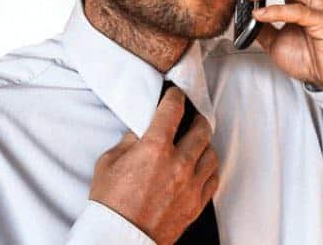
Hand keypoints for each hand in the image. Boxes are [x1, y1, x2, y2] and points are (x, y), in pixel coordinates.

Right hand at [88, 87, 218, 243]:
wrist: (119, 240)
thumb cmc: (110, 205)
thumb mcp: (109, 163)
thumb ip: (129, 140)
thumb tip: (142, 129)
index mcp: (154, 149)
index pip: (173, 110)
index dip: (176, 96)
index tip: (176, 94)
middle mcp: (178, 163)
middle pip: (202, 129)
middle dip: (197, 118)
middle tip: (193, 116)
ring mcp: (190, 184)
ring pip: (211, 153)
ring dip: (205, 144)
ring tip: (197, 142)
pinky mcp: (196, 203)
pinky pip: (213, 178)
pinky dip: (209, 168)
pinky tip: (202, 166)